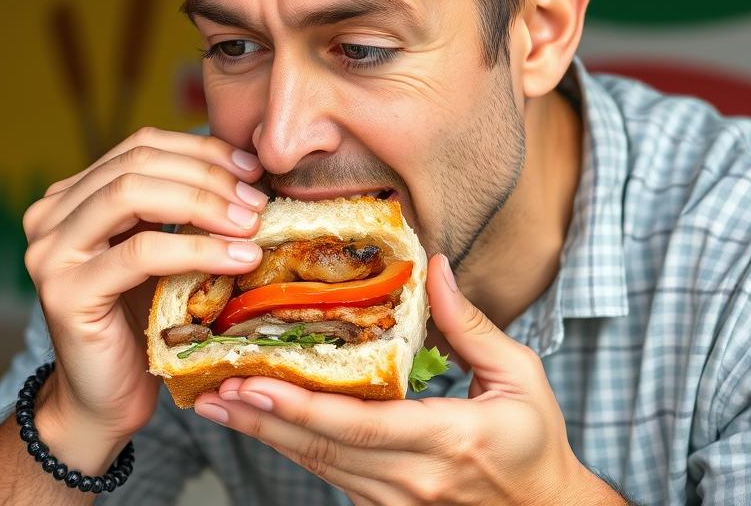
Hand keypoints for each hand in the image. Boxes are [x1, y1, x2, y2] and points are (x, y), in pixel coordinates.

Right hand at [22, 128, 268, 466]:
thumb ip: (182, 208)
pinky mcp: (65, 291)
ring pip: (133, 195)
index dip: (201, 150)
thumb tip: (249, 170)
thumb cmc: (141, 321)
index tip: (252, 169)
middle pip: (137, 162)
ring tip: (252, 225)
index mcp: (72, 195)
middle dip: (207, 175)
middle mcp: (49, 215)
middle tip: (256, 201)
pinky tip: (239, 258)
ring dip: (205, 204)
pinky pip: (141, 252)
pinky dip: (198, 249)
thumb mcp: (164, 251)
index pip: (142, 146)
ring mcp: (50, 251)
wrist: (103, 398)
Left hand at [194, 254, 621, 504]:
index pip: (361, 426)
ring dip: (268, 435)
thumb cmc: (536, 442)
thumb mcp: (520, 375)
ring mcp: (399, 503)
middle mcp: (414, 480)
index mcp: (449, 439)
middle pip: (325, 449)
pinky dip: (296, 448)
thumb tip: (433, 268)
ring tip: (222, 405)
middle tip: (214, 390)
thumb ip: (470, 324)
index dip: (302, 408)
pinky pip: (334, 476)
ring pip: (321, 467)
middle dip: (263, 419)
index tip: (254, 385)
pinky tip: (266, 424)